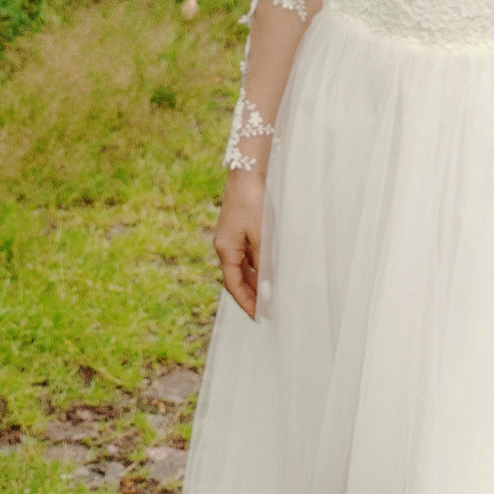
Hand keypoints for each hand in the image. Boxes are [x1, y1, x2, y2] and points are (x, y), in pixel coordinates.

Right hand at [214, 173, 265, 317]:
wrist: (246, 176)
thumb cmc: (253, 204)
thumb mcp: (262, 236)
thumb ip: (265, 263)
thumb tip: (269, 289)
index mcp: (226, 250)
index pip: (234, 285)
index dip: (246, 302)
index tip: (258, 317)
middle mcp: (224, 247)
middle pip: (236, 279)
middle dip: (250, 296)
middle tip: (266, 312)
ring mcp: (230, 239)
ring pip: (242, 268)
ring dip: (254, 283)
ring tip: (269, 297)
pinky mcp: (237, 232)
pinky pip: (246, 256)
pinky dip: (256, 268)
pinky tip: (267, 273)